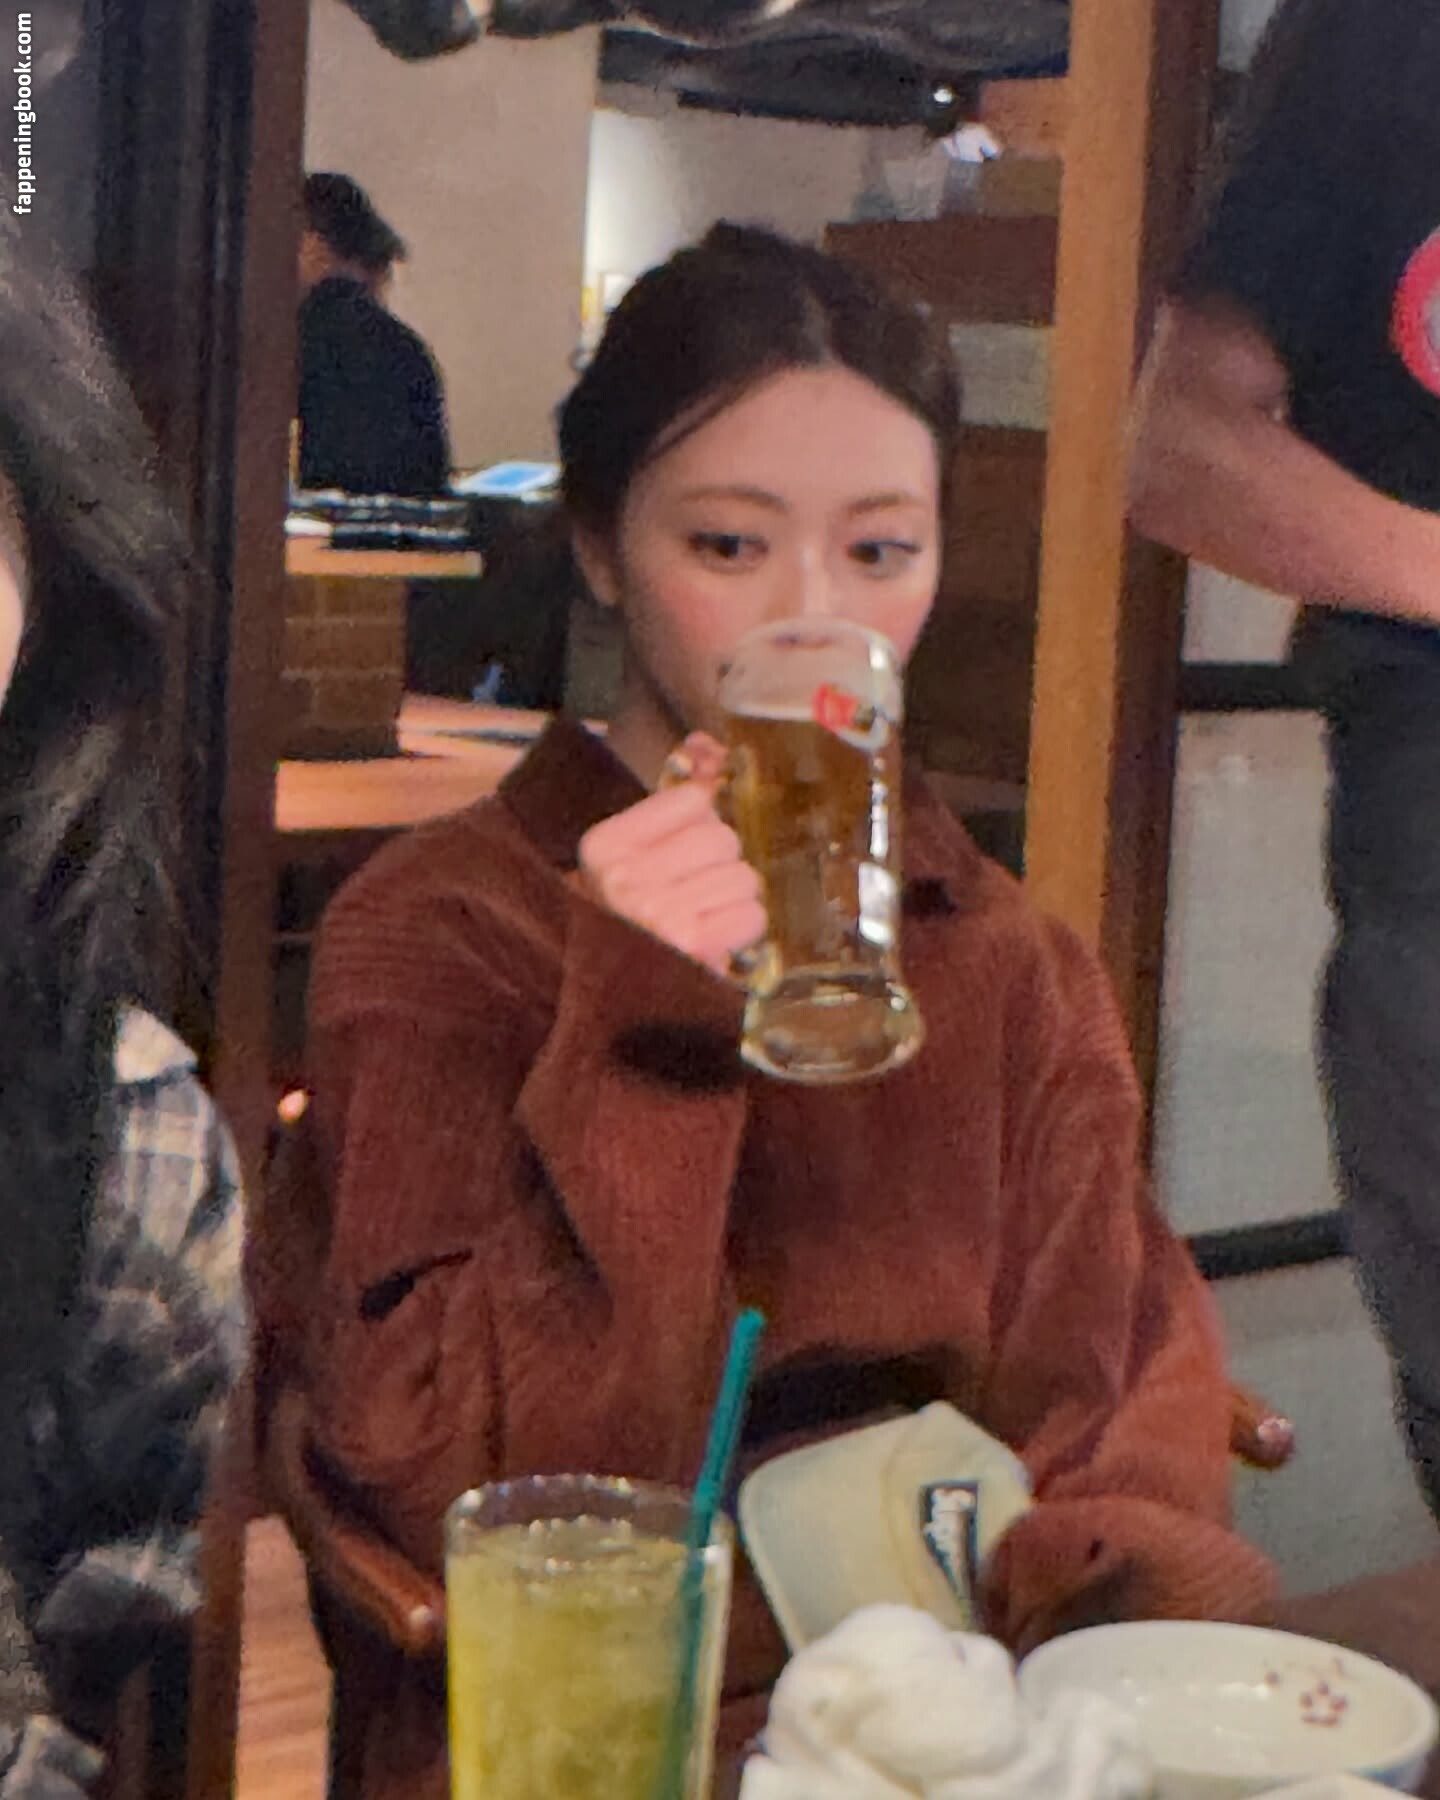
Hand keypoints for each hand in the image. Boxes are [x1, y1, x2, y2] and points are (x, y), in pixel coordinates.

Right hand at [577, 735, 764, 976]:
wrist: (613, 1005)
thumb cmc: (630, 923)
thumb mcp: (633, 861)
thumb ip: (672, 807)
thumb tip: (709, 748)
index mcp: (605, 845)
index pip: (692, 800)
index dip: (701, 827)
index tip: (682, 858)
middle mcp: (626, 875)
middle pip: (722, 837)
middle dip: (720, 867)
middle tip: (694, 897)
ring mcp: (658, 909)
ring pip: (744, 876)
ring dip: (734, 901)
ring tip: (703, 921)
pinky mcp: (691, 943)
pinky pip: (751, 914)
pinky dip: (742, 931)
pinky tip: (714, 942)